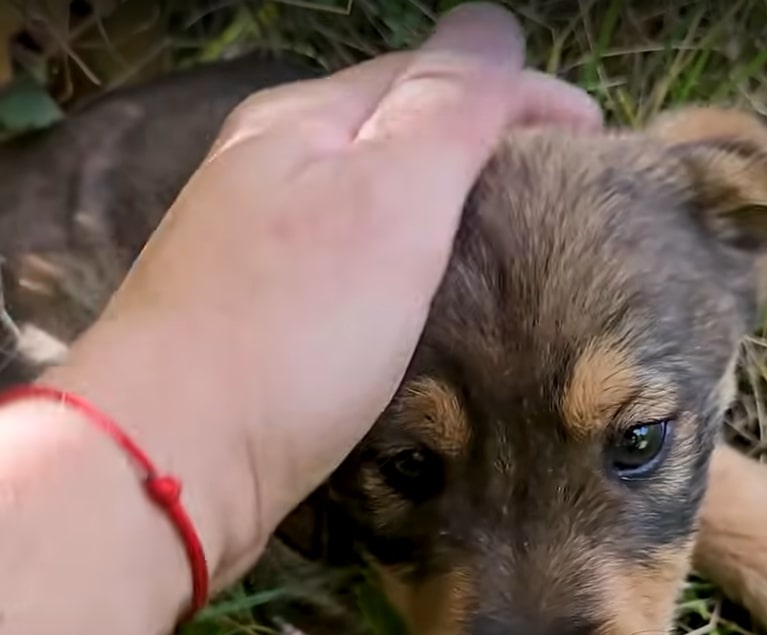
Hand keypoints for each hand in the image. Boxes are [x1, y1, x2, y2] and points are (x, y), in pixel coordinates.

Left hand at [44, 3, 601, 589]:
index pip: (438, 73)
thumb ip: (445, 108)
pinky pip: (349, 258)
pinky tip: (423, 297)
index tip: (596, 142)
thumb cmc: (289, 329)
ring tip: (507, 243)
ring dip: (443, 204)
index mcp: (306, 122)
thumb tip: (494, 26)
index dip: (526, 94)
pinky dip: (402, 260)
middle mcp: (272, 167)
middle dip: (485, 144)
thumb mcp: (386, 201)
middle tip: (559, 194)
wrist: (171, 460)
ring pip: (373, 196)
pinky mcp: (253, 310)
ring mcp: (254, 240)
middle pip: (400, 129)